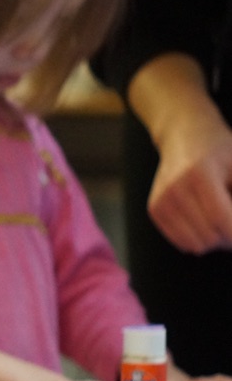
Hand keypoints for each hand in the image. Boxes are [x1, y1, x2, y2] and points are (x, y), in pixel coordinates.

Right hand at [146, 114, 231, 252]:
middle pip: (209, 235)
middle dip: (229, 237)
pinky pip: (182, 242)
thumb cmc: (220, 151)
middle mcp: (175, 189)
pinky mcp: (154, 210)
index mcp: (200, 174)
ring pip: (196, 244)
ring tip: (221, 223)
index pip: (221, 218)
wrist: (184, 136)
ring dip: (214, 240)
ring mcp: (162, 201)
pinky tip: (205, 223)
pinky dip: (198, 239)